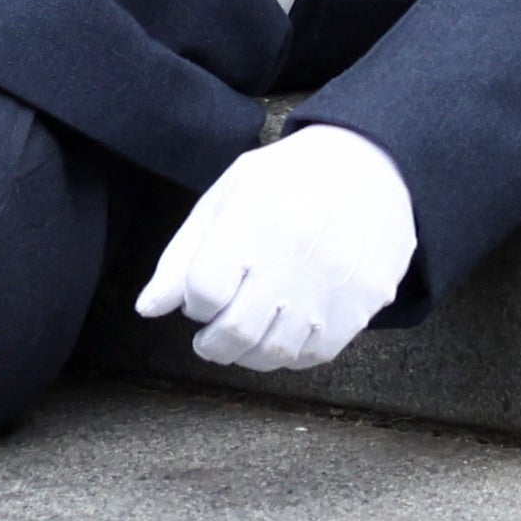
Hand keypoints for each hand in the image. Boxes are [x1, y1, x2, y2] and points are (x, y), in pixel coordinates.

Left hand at [135, 124, 419, 371]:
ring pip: (276, 352)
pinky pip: (316, 354)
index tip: (202, 296)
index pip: (204, 291)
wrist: (373, 166)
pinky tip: (284, 331)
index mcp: (253, 218)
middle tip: (212, 338)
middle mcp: (295, 254)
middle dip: (213, 344)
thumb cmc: (288, 179)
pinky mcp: (366, 302)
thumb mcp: (228, 195)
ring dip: (250, 355)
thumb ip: (183, 253)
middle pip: (236, 332)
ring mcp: (334, 283)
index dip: (194, 303)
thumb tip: (147, 309)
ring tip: (247, 335)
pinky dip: (290, 354)